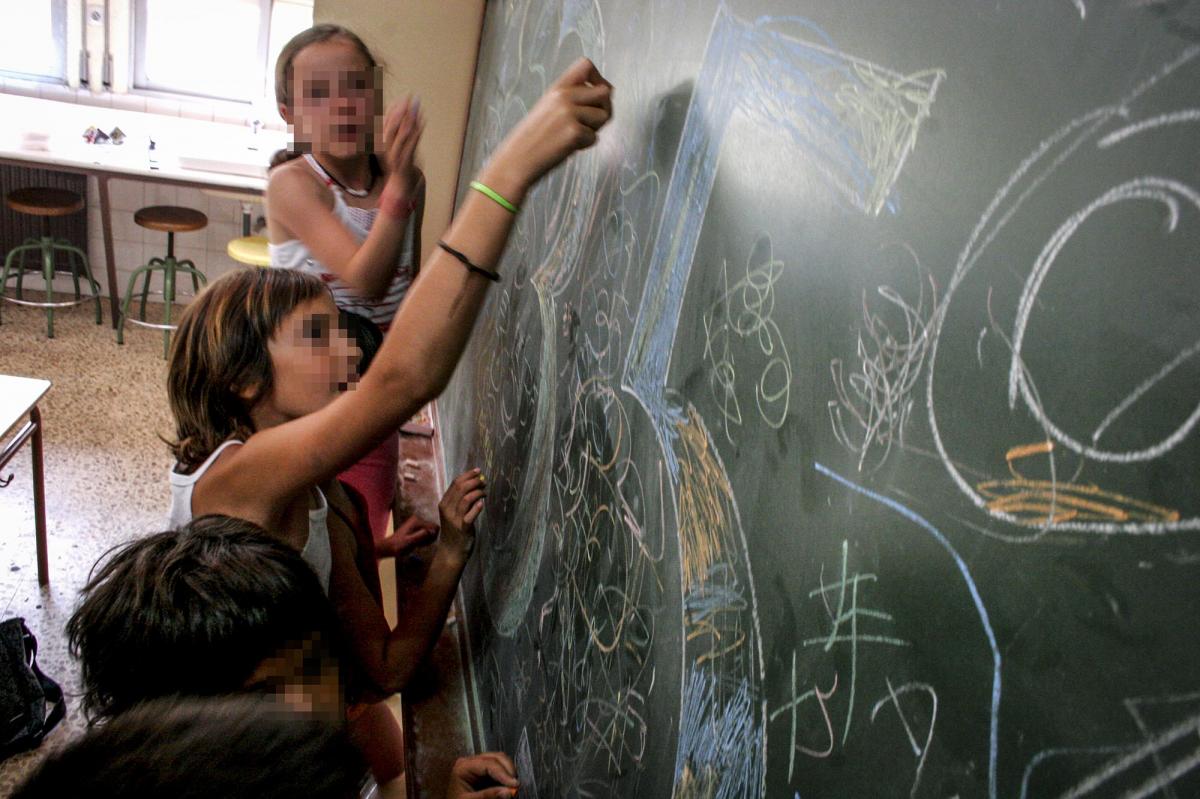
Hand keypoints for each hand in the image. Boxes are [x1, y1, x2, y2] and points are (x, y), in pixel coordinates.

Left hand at [374, 514, 437, 558]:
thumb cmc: (399, 545)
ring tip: (419, 544)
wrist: (389, 547)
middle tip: (422, 544)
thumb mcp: (411, 541)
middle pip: (433, 529)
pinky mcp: (416, 529)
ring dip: (427, 540)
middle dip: (430, 538)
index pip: (434, 526)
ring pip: (430, 532)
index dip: (433, 536)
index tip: (426, 542)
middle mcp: (418, 520)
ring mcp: (417, 524)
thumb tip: (433, 531)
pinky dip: (424, 540)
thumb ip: (421, 535)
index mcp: (417, 521)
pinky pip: (426, 534)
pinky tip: (419, 544)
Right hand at [381, 95, 423, 196]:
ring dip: (410, 118)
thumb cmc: (397, 164)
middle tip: (408, 98)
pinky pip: (412, 144)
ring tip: (416, 106)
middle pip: (393, 126)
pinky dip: (417, 131)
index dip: (392, 110)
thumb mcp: (391, 147)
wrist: (399, 184)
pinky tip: (422, 121)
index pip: (386, 123)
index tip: (400, 98)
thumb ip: (393, 132)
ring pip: (402, 134)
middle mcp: (388, 148)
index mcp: (382, 144)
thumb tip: (395, 112)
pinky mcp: (407, 161)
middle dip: (401, 111)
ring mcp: (397, 155)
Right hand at [438, 468, 485, 560]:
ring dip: (478, 492)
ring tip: (485, 493)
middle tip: (484, 482)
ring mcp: (454, 519)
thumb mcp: (452, 513)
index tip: (478, 471)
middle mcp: (447, 510)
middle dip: (475, 481)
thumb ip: (459, 500)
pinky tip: (482, 504)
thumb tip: (473, 484)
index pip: (455, 483)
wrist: (451, 551)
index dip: (468, 475)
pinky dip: (477, 507)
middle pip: (461, 488)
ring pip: (466, 498)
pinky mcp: (463, 528)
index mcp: (444, 504)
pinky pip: (470, 515)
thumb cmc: (454, 530)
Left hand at [445, 752, 518, 798]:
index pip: (489, 764)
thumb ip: (488, 796)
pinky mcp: (484, 770)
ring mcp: (478, 764)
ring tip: (513, 787)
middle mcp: (471, 761)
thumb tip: (509, 792)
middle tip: (516, 787)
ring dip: (509, 772)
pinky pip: (500, 767)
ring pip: (501, 760)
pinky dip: (506, 776)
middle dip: (508, 771)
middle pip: (497, 758)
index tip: (515, 785)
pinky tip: (508, 785)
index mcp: (463, 766)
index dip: (504, 774)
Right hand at [485, 57, 611, 200]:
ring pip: (604, 116)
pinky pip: (595, 137)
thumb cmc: (533, 138)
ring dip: (594, 129)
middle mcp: (564, 96)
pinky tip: (568, 147)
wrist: (516, 159)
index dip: (598, 79)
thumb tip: (607, 93)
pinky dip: (585, 145)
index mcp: (557, 88)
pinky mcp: (574, 132)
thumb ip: (572, 98)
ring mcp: (569, 113)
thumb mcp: (548, 107)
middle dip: (604, 108)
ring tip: (574, 136)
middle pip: (605, 92)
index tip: (595, 96)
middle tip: (589, 124)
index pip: (586, 65)